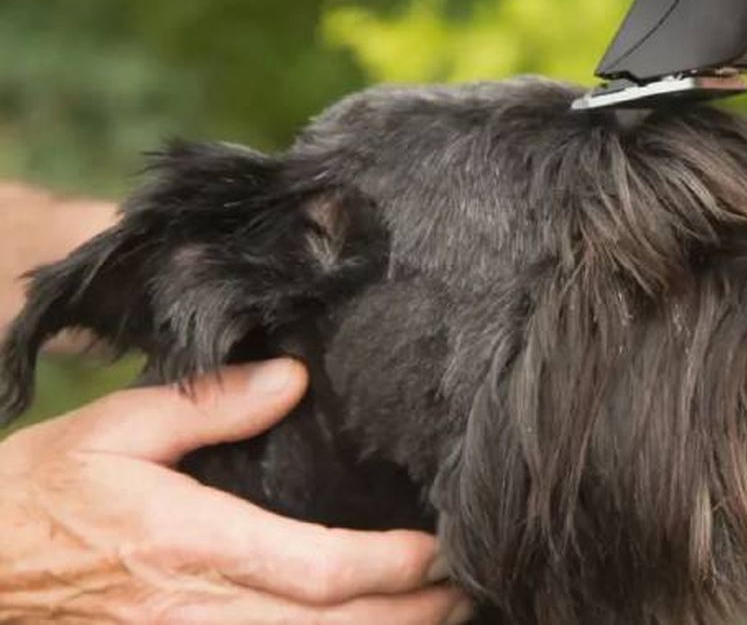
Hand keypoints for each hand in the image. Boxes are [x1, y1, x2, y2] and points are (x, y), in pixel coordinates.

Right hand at [0, 359, 472, 623]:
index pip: (322, 569)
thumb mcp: (117, 428)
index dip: (395, 566)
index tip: (443, 548)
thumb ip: (210, 402)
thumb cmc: (44, 492)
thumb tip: (293, 379)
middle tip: (470, 588)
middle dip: (414, 614)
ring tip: (442, 617)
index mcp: (196, 543)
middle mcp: (202, 611)